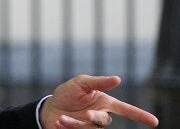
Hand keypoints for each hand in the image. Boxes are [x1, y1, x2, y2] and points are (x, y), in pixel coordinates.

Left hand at [40, 75, 158, 127]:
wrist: (50, 108)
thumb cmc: (67, 93)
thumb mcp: (80, 83)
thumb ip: (98, 82)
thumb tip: (118, 79)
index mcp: (104, 102)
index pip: (125, 109)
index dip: (140, 115)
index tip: (154, 122)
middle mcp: (100, 115)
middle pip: (105, 120)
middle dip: (96, 117)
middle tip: (88, 114)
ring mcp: (91, 125)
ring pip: (90, 127)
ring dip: (75, 123)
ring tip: (62, 118)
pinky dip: (67, 125)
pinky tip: (59, 121)